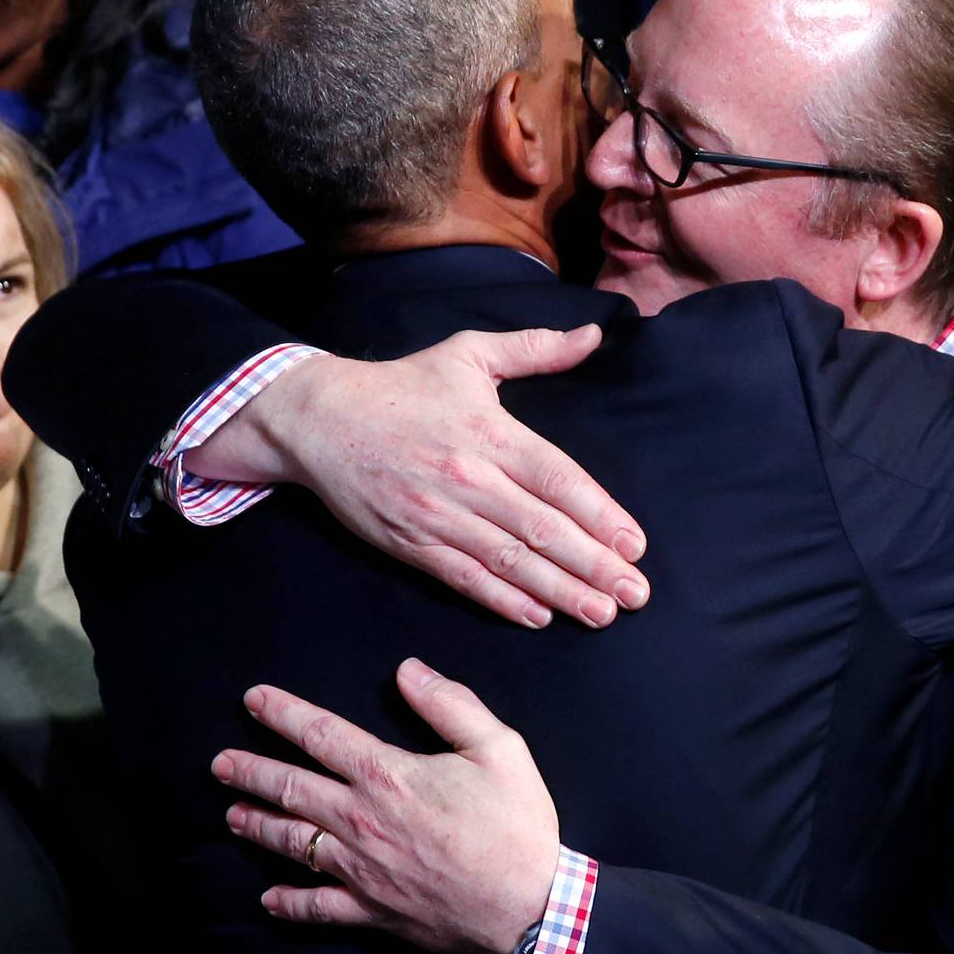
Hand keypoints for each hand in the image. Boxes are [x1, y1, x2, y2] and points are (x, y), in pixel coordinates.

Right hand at [194, 325, 649, 629]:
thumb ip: (535, 349)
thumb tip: (592, 336)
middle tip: (635, 594)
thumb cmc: (401, 386)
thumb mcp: (468, 354)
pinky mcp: (410, 543)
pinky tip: (538, 617)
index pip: (556, 480)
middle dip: (593, 566)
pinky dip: (502, 600)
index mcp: (488, 433)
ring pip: (508, 561)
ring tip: (601, 614)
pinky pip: (463, 578)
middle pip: (542, 528)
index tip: (634, 544)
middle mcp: (467, 478)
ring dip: (559, 591)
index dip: (599, 515)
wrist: (318, 419)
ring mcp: (437, 516)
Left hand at [217, 658, 560, 953]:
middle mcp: (361, 820)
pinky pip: (317, 907)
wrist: (528, 908)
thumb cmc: (516, 826)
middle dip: (250, 770)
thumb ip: (450, 704)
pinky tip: (268, 901)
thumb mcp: (499, 748)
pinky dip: (289, 904)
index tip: (252, 701)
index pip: (322, 734)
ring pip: (292, 844)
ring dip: (257, 825)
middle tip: (220, 763)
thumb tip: (409, 670)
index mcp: (388, 775)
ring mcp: (360, 869)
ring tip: (231, 814)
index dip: (283, 714)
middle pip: (291, 788)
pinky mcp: (370, 911)